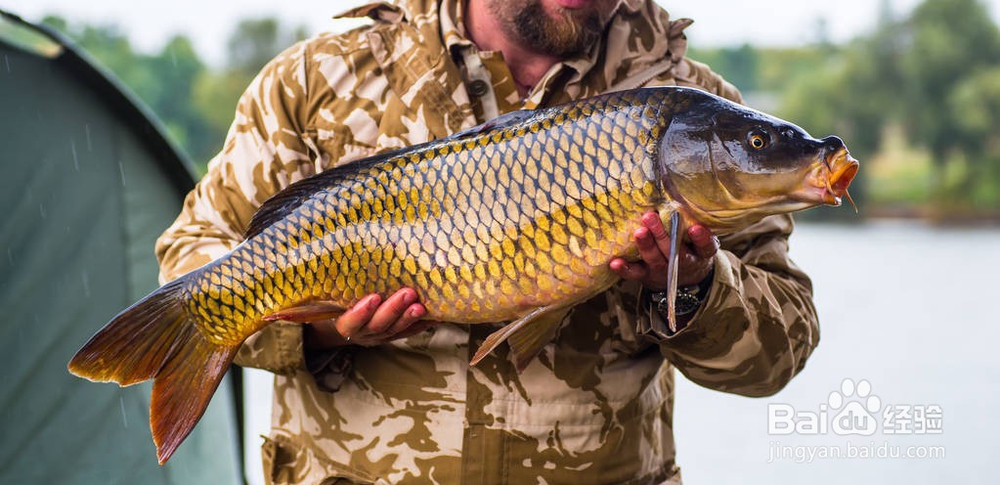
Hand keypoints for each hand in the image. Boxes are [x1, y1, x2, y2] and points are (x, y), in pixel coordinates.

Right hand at [303, 288, 431, 349]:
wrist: (350, 320)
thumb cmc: (344, 298)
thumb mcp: (341, 291)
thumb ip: (349, 279)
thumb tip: (366, 246)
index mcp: (345, 322)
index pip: (350, 321)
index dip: (361, 312)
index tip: (373, 297)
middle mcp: (362, 332)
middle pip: (378, 324)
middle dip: (394, 309)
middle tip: (409, 293)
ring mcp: (379, 336)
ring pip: (395, 330)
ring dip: (409, 317)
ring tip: (422, 306)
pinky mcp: (394, 336)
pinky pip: (408, 333)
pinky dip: (421, 325)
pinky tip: (433, 316)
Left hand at [609, 212, 718, 289]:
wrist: (684, 278)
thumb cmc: (691, 246)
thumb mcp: (699, 238)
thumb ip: (692, 220)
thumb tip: (676, 187)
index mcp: (700, 253)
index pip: (705, 247)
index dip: (701, 239)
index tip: (695, 228)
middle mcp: (684, 264)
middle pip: (675, 252)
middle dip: (662, 235)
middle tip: (650, 217)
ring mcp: (664, 271)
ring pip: (655, 260)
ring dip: (645, 246)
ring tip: (638, 232)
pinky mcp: (647, 276)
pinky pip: (635, 274)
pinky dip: (625, 269)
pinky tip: (614, 263)